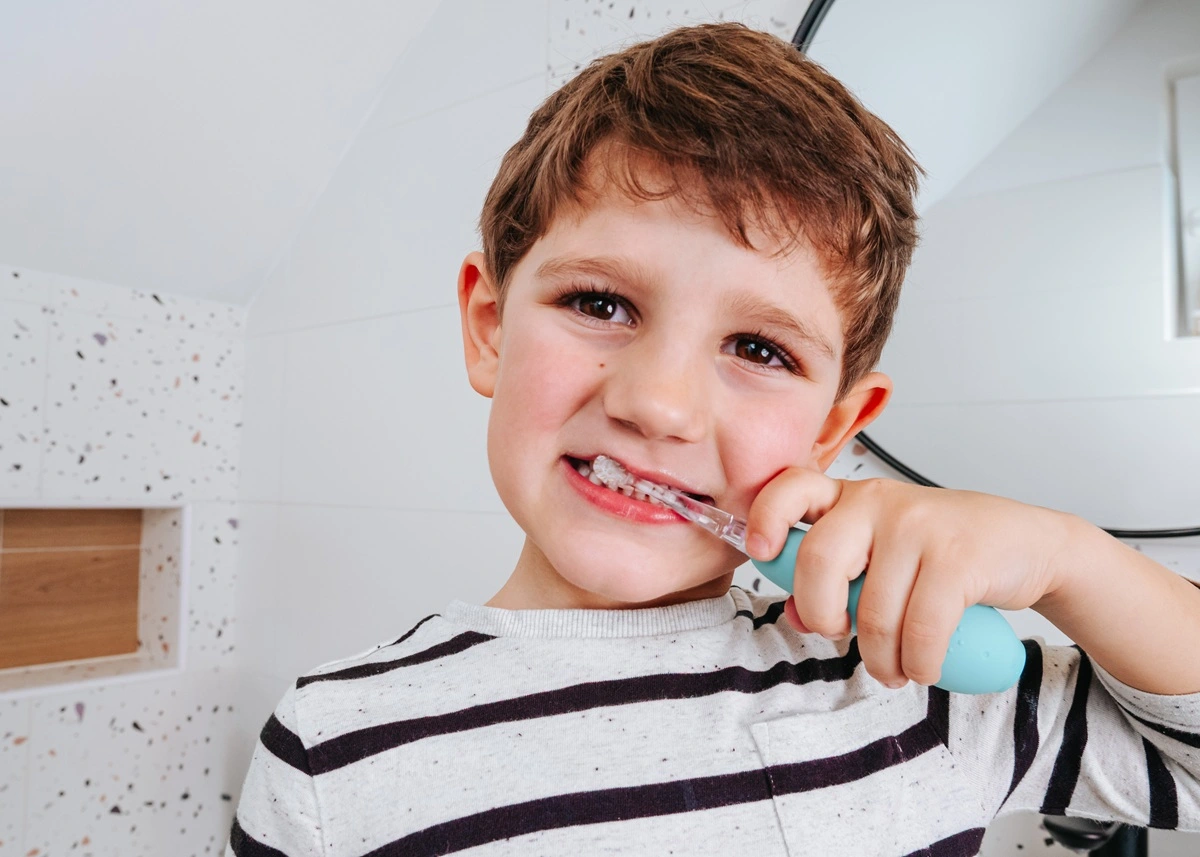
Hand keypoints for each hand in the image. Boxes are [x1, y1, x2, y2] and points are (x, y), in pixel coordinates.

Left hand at [743, 470, 1077, 688]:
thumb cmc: (945, 552)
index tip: (759, 551)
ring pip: (872, 612)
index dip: (764, 518)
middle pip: (817, 562)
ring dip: (881, 659)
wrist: (1029, 545)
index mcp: (852, 497)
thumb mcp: (884, 554)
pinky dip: (918, 663)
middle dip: (822, 617)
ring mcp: (918, 525)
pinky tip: (923, 667)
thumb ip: (836, 579)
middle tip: (840, 636)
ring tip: (895, 668)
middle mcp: (879, 501)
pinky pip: (920, 629)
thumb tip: (794, 615)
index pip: (792, 487)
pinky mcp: (957, 557)